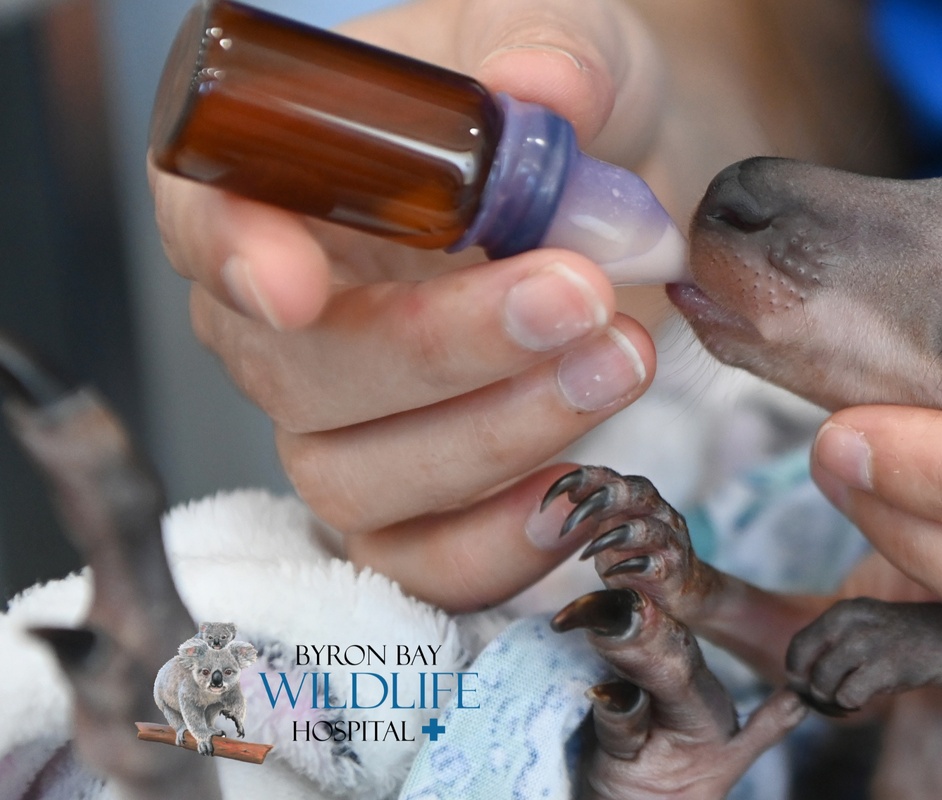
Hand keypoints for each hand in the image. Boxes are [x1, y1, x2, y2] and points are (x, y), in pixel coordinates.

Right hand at [148, 0, 702, 610]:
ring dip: (495, 436)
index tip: (298, 284)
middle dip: (440, 349)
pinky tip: (583, 490)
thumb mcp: (566, 42)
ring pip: (358, 475)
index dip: (235, 257)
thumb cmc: (564, 108)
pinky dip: (500, 546)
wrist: (631, 191)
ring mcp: (346, 418)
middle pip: (295, 370)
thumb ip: (550, 54)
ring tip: (619, 359)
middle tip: (574, 297)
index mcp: (281, 178)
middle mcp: (287, 311)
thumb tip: (545, 89)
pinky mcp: (423, 500)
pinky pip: (422, 562)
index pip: (204, 216)